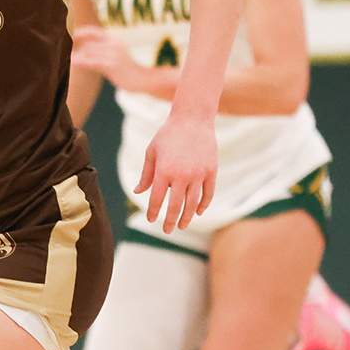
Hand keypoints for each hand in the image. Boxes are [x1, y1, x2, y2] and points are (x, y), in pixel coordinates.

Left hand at [69, 26, 138, 83]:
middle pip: (89, 44)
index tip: (73, 34)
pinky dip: (80, 61)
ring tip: (69, 60)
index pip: (95, 31)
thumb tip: (86, 53)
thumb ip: (104, 52)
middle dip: (78, 51)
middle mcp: (112, 45)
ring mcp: (112, 54)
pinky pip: (91, 62)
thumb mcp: (118, 56)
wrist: (143, 79)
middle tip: (70, 56)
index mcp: (114, 41)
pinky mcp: (110, 65)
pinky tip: (73, 62)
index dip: (83, 32)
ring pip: (88, 52)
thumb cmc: (129, 70)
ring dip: (77, 56)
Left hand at [137, 113, 215, 231]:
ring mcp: (198, 174)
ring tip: (183, 224)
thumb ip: (146, 174)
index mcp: (164, 171)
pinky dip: (203, 205)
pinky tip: (199, 212)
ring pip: (193, 203)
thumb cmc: (168, 134)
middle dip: (170, 221)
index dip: (154, 212)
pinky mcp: (211, 171)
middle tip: (168, 230)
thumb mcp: (152, 152)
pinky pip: (208, 193)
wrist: (192, 118)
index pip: (157, 199)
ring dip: (188, 217)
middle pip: (176, 206)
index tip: (152, 220)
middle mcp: (181, 175)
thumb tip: (138, 192)